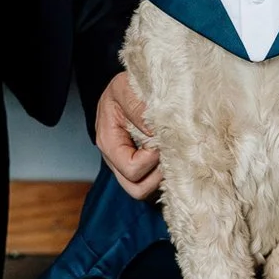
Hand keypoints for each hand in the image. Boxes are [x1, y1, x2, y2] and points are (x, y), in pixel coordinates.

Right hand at [95, 72, 161, 201]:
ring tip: (170, 154)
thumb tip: (154, 131)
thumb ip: (137, 107)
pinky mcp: (139, 167)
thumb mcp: (125, 89)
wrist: (125, 88)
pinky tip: (170, 156)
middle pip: (136, 189)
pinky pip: (151, 184)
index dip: (151, 158)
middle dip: (157, 174)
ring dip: (161, 177)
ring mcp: (126, 166)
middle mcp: (115, 160)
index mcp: (109, 142)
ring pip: (145, 191)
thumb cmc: (124, 88)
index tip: (160, 140)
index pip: (132, 169)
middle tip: (168, 152)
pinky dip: (163, 176)